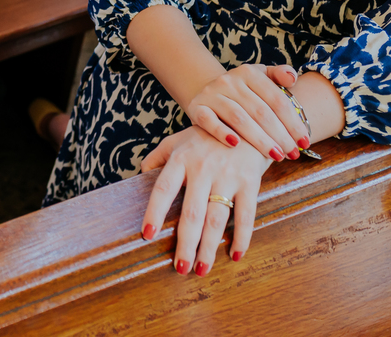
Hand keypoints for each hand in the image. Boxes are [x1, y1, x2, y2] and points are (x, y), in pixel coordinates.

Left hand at [140, 126, 271, 274]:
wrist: (247, 121)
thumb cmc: (206, 135)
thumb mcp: (177, 140)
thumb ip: (157, 157)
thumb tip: (139, 175)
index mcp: (181, 159)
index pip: (163, 189)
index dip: (154, 213)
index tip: (148, 236)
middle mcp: (202, 168)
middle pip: (191, 212)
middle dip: (185, 243)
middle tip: (179, 268)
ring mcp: (227, 176)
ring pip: (216, 218)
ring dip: (209, 247)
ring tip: (200, 269)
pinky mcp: (250, 182)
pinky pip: (246, 215)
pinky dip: (242, 237)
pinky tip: (235, 255)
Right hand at [186, 64, 308, 160]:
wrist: (207, 92)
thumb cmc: (243, 91)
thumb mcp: (261, 77)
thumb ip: (280, 75)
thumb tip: (292, 78)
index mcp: (249, 73)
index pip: (277, 100)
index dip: (293, 122)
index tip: (304, 142)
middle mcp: (229, 81)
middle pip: (260, 111)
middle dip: (280, 135)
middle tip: (293, 154)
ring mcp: (211, 94)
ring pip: (239, 118)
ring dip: (260, 139)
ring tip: (276, 155)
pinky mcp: (197, 108)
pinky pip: (208, 121)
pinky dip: (221, 132)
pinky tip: (236, 145)